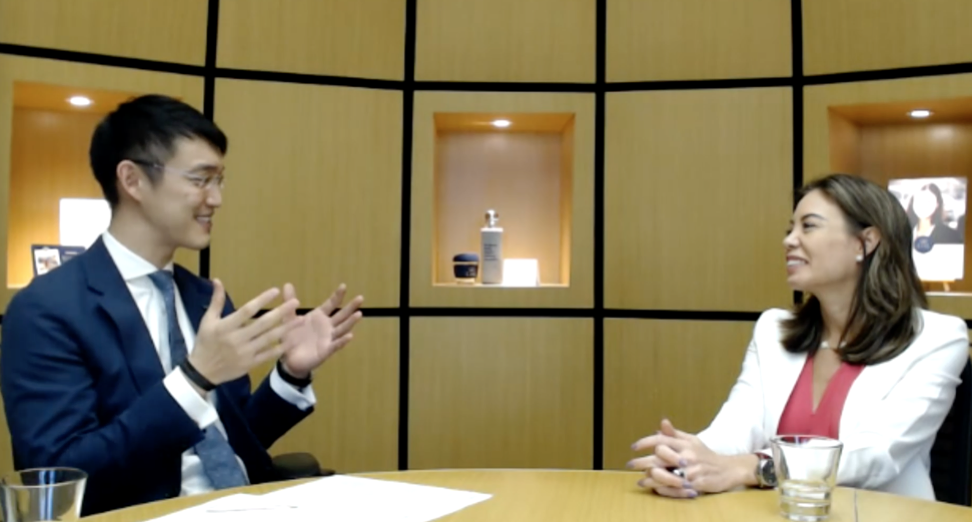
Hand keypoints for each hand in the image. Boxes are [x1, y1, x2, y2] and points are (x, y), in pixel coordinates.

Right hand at [189, 279, 302, 385]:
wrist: (202, 371)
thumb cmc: (205, 343)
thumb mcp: (207, 321)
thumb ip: (216, 301)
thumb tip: (218, 280)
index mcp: (226, 326)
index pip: (247, 310)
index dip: (262, 300)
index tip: (276, 291)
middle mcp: (237, 339)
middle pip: (262, 324)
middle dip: (280, 312)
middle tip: (295, 303)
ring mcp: (245, 353)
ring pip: (268, 339)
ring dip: (286, 329)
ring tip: (300, 320)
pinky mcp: (250, 364)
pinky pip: (268, 355)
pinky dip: (280, 348)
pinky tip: (292, 340)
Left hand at [279, 283, 363, 377]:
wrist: (289, 359)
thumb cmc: (291, 338)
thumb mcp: (289, 318)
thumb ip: (289, 303)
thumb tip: (287, 284)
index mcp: (319, 317)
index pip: (331, 304)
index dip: (337, 295)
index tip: (344, 286)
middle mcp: (327, 326)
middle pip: (341, 315)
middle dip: (351, 307)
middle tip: (360, 298)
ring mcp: (328, 338)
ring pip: (342, 329)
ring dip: (350, 322)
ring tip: (359, 314)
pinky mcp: (326, 351)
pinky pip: (335, 345)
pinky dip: (342, 341)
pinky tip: (350, 336)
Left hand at [629, 419, 754, 497]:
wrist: (728, 469)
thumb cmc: (705, 454)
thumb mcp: (692, 440)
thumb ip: (675, 434)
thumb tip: (661, 424)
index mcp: (685, 444)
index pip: (662, 440)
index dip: (646, 442)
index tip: (634, 447)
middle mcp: (687, 456)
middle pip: (660, 458)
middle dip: (642, 462)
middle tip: (630, 465)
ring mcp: (692, 471)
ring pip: (666, 474)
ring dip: (651, 478)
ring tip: (641, 480)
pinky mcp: (697, 484)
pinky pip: (676, 488)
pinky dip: (664, 489)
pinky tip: (654, 488)